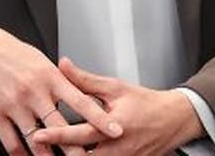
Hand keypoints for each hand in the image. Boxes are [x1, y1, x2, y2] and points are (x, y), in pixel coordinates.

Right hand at [0, 15, 124, 154]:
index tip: (116, 130)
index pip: (82, 101)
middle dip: (78, 148)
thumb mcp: (39, 58)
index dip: (101, 118)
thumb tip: (76, 91)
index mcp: (50, 76)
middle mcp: (34, 92)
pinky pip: (11, 142)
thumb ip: (58, 78)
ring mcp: (14, 105)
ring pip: (37, 140)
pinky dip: (22, 155)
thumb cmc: (7, 50)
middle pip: (61, 127)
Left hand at [29, 57, 203, 155]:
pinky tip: (78, 154)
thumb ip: (85, 80)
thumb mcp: (115, 88)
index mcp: (113, 126)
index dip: (57, 135)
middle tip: (42, 150)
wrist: (176, 119)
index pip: (80, 133)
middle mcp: (118, 148)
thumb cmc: (147, 103)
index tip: (38, 135)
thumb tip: (63, 66)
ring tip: (58, 153)